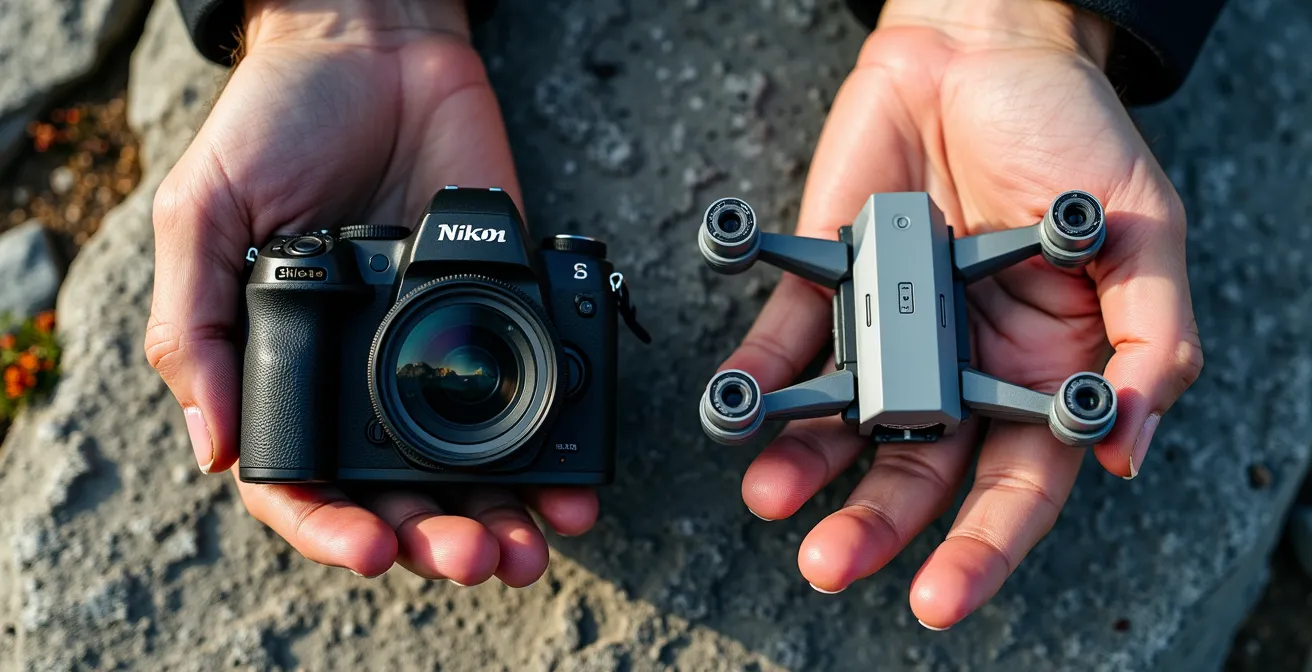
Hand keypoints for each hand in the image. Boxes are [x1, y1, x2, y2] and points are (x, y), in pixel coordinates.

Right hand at [144, 0, 596, 584]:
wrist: (378, 42)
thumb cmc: (275, 122)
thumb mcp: (204, 215)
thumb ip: (196, 325)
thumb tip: (212, 446)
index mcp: (288, 365)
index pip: (303, 481)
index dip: (330, 528)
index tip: (372, 549)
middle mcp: (365, 372)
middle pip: (401, 490)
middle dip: (436, 538)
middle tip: (473, 557)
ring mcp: (439, 346)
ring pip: (472, 464)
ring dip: (500, 517)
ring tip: (526, 549)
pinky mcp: (504, 309)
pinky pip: (533, 392)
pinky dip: (555, 450)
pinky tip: (573, 488)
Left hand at [719, 0, 1202, 627]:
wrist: (982, 47)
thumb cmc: (1072, 136)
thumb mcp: (1141, 234)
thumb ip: (1148, 341)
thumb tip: (1126, 451)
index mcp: (1042, 371)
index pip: (1016, 487)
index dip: (983, 548)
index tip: (940, 597)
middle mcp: (960, 366)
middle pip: (917, 471)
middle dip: (877, 524)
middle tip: (832, 560)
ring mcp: (890, 328)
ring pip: (844, 422)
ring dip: (805, 464)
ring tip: (772, 495)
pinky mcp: (829, 280)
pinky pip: (787, 341)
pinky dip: (758, 376)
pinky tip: (736, 406)